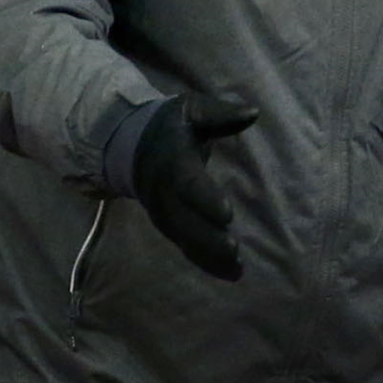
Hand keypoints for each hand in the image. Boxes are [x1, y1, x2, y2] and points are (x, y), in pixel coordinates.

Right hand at [130, 92, 258, 280]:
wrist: (130, 144)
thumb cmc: (170, 125)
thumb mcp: (191, 109)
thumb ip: (220, 114)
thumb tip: (253, 112)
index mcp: (172, 160)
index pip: (187, 183)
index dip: (205, 199)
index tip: (227, 214)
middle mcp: (163, 191)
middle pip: (183, 220)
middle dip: (207, 238)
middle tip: (233, 250)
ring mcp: (163, 211)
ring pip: (184, 239)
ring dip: (208, 255)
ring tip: (236, 268)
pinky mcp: (168, 224)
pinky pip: (185, 246)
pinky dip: (205, 262)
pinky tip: (230, 273)